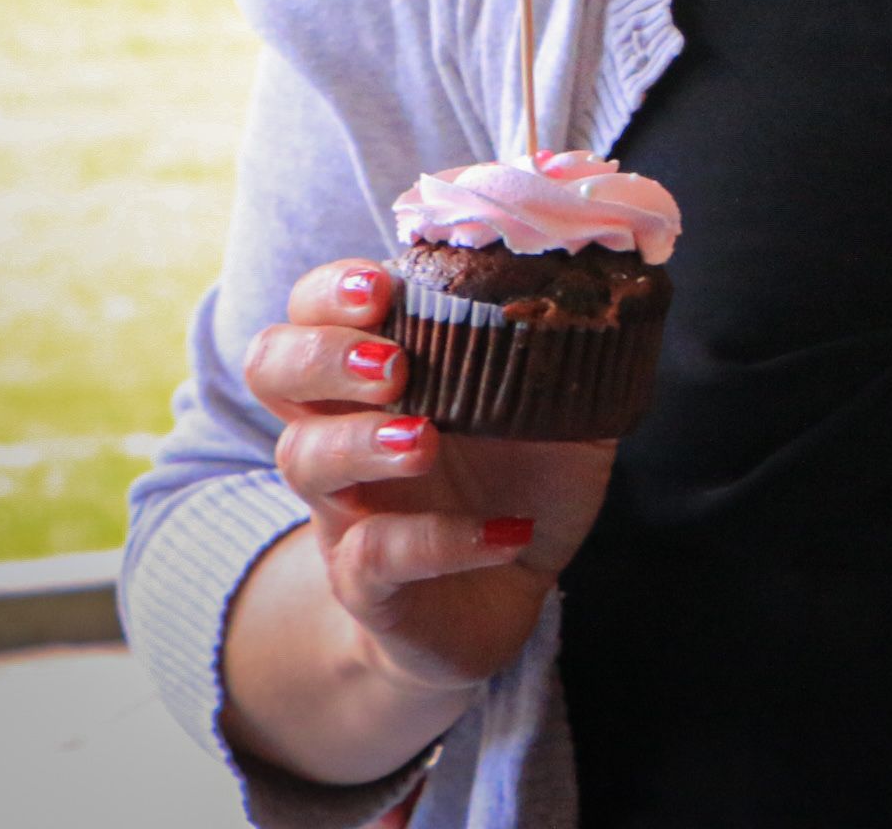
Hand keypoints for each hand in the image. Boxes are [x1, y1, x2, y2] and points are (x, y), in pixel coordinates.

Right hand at [242, 259, 618, 697]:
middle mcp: (343, 432)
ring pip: (304, 459)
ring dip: (365, 442)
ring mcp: (347, 508)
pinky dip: (441, 540)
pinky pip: (372, 557)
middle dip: (322, 353)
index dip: (328, 293)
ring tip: (427, 440)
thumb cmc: (516, 483)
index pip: (311, 311)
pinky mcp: (367, 584)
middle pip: (271, 367)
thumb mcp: (553, 409)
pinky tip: (507, 531)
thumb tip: (620, 287)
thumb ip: (572, 352)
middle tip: (394, 364)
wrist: (496, 603)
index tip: (380, 287)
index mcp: (379, 377)